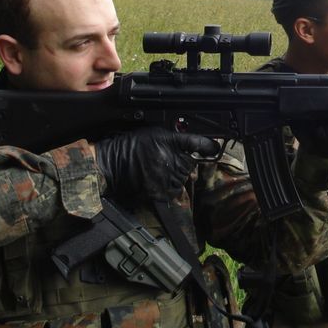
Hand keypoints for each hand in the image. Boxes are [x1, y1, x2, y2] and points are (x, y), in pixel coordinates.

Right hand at [94, 127, 219, 202]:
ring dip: (177, 174)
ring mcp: (167, 179)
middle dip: (185, 161)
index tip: (215, 147)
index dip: (208, 146)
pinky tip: (158, 178)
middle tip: (168, 158)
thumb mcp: (157, 134)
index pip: (198, 144)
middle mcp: (172, 163)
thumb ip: (178, 138)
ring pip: (183, 178)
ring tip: (160, 168)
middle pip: (191, 164)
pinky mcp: (161, 193)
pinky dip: (170, 186)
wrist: (112, 164)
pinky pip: (174, 190)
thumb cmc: (131, 146)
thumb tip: (199, 142)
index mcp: (172, 145)